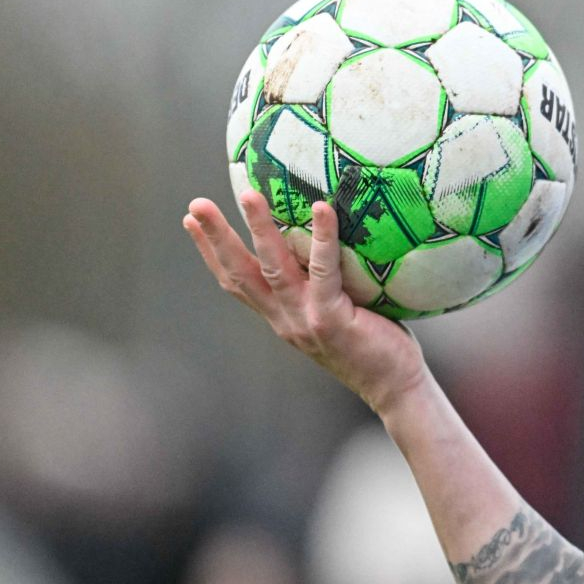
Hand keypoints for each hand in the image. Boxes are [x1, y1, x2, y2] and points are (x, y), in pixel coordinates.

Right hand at [183, 192, 428, 413]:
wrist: (394, 387)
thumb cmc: (375, 345)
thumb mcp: (337, 312)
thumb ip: (324, 284)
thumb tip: (325, 238)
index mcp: (282, 317)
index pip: (237, 283)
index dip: (210, 253)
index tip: (189, 222)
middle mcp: (285, 319)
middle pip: (241, 273)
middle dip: (215, 238)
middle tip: (196, 204)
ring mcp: (305, 320)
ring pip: (273, 268)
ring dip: (259, 230)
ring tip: (248, 195)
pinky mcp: (330, 320)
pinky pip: (323, 272)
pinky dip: (322, 238)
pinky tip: (321, 209)